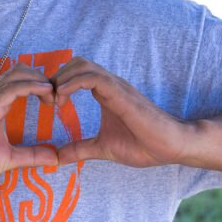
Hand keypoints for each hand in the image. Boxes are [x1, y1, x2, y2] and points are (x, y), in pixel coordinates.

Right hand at [0, 63, 58, 184]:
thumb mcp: (8, 159)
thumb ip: (30, 156)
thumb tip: (55, 158)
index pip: (20, 80)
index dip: (40, 84)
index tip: (55, 101)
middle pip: (20, 70)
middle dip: (42, 77)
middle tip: (56, 98)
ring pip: (16, 74)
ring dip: (39, 79)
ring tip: (54, 95)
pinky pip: (11, 89)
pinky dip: (31, 86)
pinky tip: (46, 92)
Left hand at [53, 57, 193, 167]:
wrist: (173, 146)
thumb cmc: (144, 145)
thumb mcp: (103, 148)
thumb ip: (81, 149)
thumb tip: (57, 158)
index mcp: (105, 92)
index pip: (75, 73)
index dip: (58, 83)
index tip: (48, 103)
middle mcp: (109, 85)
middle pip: (76, 63)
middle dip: (56, 77)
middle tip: (48, 100)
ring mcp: (116, 87)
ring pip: (83, 66)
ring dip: (62, 78)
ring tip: (54, 101)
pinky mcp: (121, 94)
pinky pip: (94, 78)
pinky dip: (73, 83)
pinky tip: (62, 98)